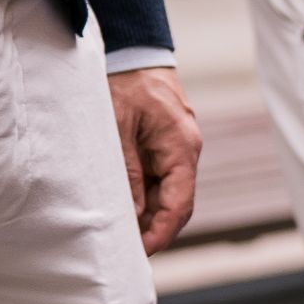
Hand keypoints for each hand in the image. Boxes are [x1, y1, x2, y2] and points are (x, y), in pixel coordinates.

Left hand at [108, 68, 201, 252]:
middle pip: (177, 203)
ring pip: (168, 193)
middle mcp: (186, 152)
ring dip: (148, 213)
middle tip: (126, 249)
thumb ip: (126, 171)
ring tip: (120, 231)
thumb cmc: (125, 84)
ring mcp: (177, 149)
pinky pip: (159, 178)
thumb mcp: (117, 128)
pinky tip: (123, 205)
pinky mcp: (164, 145)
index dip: (162, 232)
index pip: (180, 203)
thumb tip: (132, 212)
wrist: (135, 51)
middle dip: (155, 229)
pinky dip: (144, 196)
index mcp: (182, 148)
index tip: (142, 252)